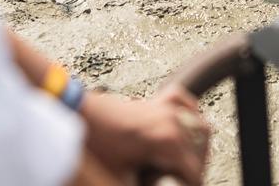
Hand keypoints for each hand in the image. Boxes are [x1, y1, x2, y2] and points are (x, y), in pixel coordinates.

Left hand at [79, 86, 208, 185]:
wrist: (78, 113)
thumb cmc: (97, 143)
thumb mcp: (122, 175)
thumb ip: (142, 185)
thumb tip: (155, 185)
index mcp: (168, 141)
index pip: (194, 171)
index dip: (190, 184)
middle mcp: (173, 121)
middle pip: (201, 150)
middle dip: (194, 167)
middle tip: (179, 178)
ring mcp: (166, 108)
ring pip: (199, 126)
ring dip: (195, 145)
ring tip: (182, 162)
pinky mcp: (156, 101)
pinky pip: (183, 102)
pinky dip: (188, 113)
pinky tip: (184, 124)